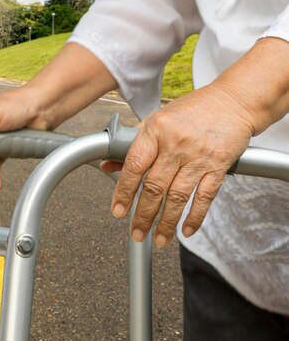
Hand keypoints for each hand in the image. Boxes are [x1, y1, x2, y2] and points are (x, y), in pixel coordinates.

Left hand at [106, 84, 255, 246]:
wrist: (233, 101)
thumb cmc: (191, 110)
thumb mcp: (156, 120)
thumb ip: (131, 143)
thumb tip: (107, 164)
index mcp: (156, 130)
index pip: (134, 166)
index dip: (123, 191)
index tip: (118, 211)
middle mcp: (176, 144)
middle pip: (154, 187)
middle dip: (143, 215)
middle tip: (136, 233)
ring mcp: (198, 156)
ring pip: (177, 196)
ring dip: (166, 222)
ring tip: (158, 239)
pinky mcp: (219, 165)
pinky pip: (205, 196)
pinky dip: (195, 216)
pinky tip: (185, 230)